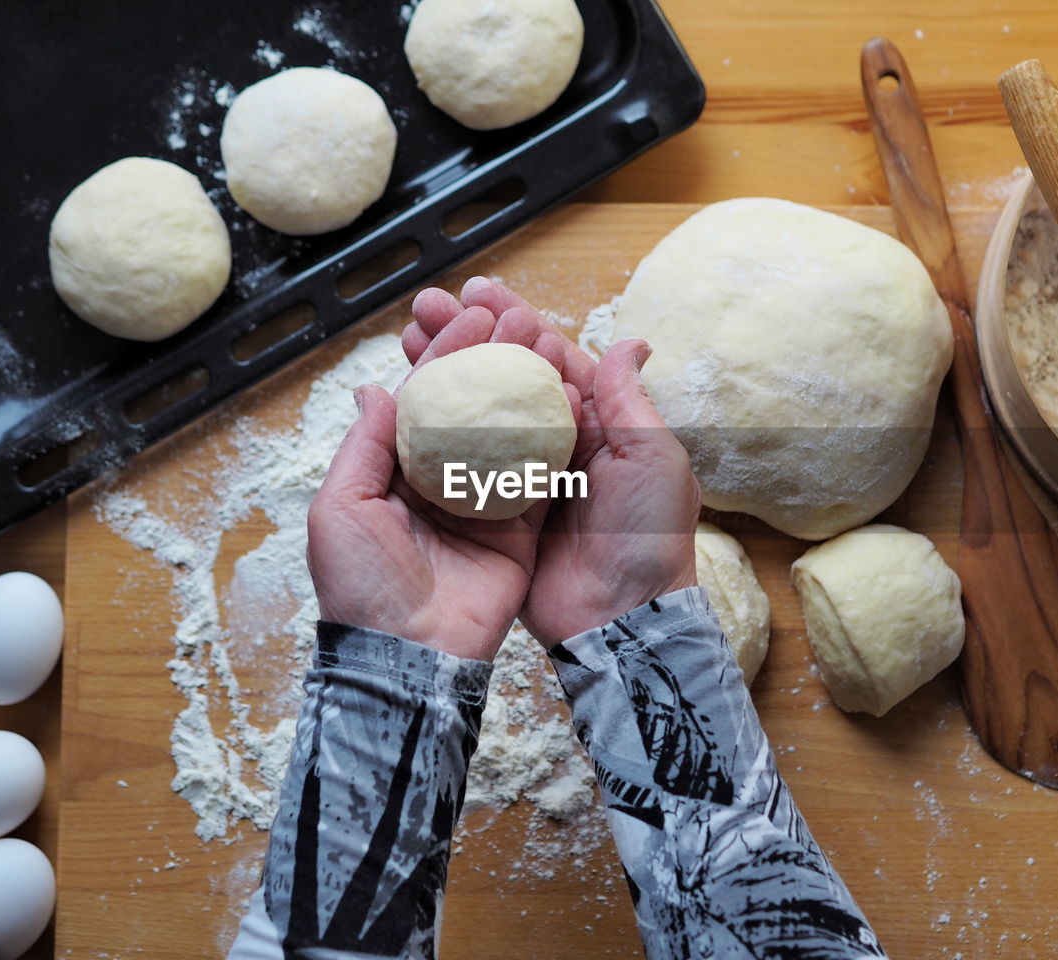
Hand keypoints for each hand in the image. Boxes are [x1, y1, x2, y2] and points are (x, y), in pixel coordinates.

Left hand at [306, 300, 577, 661]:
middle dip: (494, 361)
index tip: (474, 315)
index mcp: (394, 473)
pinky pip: (539, 480)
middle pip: (472, 409)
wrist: (407, 656)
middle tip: (520, 320)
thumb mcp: (342, 507)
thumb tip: (376, 388)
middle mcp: (440, 483)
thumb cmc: (361, 586)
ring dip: (528, 389)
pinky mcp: (519, 532)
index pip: (424, 400)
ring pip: (509, 435)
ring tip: (549, 344)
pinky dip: (554, 441)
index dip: (447, 355)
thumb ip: (365, 446)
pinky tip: (569, 398)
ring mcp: (483, 506)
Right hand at [405, 277, 699, 647]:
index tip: (474, 292)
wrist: (622, 617)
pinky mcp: (496, 511)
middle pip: (504, 377)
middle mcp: (558, 443)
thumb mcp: (652, 457)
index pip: (548, 358)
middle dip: (465, 338)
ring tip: (406, 341)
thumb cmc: (650, 534)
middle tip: (423, 308)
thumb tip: (631, 341)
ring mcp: (523, 476)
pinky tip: (405, 405)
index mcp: (598, 424)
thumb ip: (628, 399)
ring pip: (477, 412)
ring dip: (443, 374)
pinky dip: (434, 432)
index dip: (512, 322)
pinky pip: (462, 463)